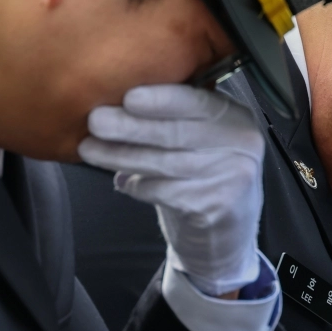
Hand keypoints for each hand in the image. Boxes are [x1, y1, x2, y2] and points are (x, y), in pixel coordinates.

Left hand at [79, 85, 264, 296]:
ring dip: (121, 155)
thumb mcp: (205, 139)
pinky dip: (137, 185)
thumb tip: (118, 100)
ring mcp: (231, 178)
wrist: (226, 233)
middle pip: (176, 133)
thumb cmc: (205, 176)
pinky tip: (123, 182)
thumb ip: (176, 118)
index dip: (161, 100)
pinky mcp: (215, 207)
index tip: (128, 97)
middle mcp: (241, 145)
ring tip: (90, 149)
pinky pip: (163, 191)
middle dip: (130, 126)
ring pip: (163, 163)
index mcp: (236, 118)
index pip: (197, 102)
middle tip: (96, 121)